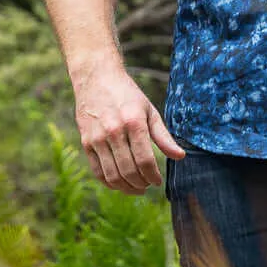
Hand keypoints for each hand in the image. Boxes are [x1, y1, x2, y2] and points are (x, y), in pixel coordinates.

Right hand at [73, 64, 185, 193]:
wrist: (96, 79)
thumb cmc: (127, 95)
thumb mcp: (149, 111)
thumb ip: (163, 136)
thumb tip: (180, 156)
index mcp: (133, 122)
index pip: (145, 160)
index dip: (153, 176)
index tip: (158, 181)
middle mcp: (113, 131)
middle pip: (129, 170)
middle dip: (142, 184)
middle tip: (149, 185)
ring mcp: (97, 138)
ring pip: (112, 175)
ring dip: (126, 187)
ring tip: (137, 188)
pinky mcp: (86, 143)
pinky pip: (97, 171)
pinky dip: (110, 183)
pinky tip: (121, 184)